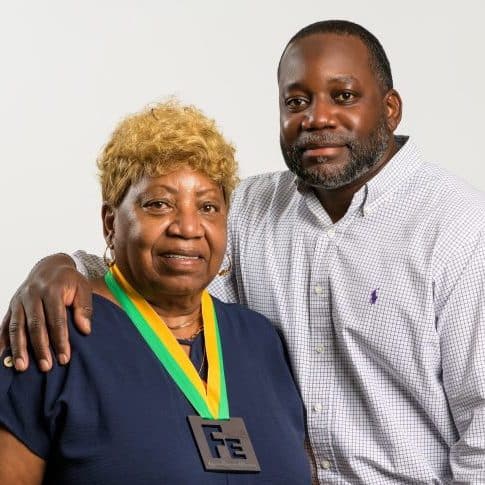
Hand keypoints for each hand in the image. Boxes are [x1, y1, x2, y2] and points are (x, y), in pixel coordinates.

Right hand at [0, 254, 91, 371]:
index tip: (64, 358)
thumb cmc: (69, 280)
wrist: (50, 265)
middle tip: (46, 367)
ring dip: (19, 348)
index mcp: (51, 290)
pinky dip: (2, 340)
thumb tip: (85, 329)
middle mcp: (32, 295)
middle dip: (40, 348)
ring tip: (22, 367)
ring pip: (17, 326)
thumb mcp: (83, 287)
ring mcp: (19, 300)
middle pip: (35, 325)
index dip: (60, 340)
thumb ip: (85, 308)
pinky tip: (2, 355)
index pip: (56, 319)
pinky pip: (5, 324)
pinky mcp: (11, 305)